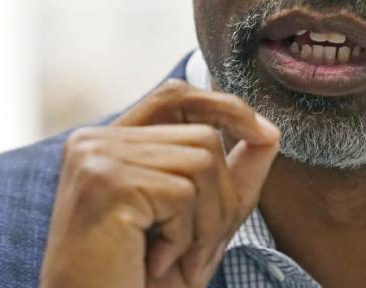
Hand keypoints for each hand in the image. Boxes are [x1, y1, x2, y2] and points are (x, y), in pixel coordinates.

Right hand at [39, 80, 280, 286]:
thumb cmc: (138, 280)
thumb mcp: (197, 223)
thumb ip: (230, 176)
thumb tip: (271, 133)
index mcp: (108, 142)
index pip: (175, 96)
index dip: (225, 107)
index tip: (265, 134)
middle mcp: (94, 140)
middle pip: (202, 136)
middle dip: (222, 198)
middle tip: (199, 251)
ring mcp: (96, 157)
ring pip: (202, 162)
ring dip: (206, 223)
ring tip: (177, 259)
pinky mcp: (105, 182)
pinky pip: (183, 193)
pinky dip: (184, 237)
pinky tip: (155, 263)